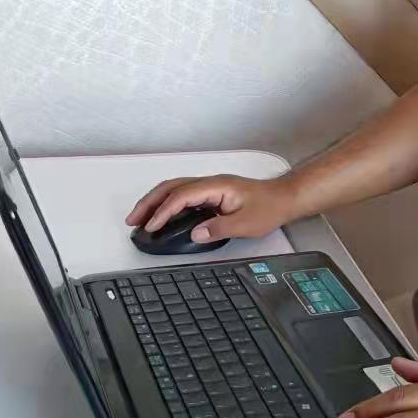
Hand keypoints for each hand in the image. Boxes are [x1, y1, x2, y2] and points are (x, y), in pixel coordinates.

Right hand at [125, 173, 296, 243]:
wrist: (284, 198)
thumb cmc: (269, 207)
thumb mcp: (246, 223)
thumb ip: (219, 228)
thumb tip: (195, 234)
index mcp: (216, 186)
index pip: (181, 196)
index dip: (164, 211)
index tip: (151, 226)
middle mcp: (210, 183)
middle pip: (171, 187)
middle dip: (149, 202)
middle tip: (133, 220)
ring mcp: (210, 187)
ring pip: (174, 189)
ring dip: (155, 202)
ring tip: (140, 218)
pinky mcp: (211, 193)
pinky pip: (182, 195)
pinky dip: (167, 204)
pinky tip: (162, 215)